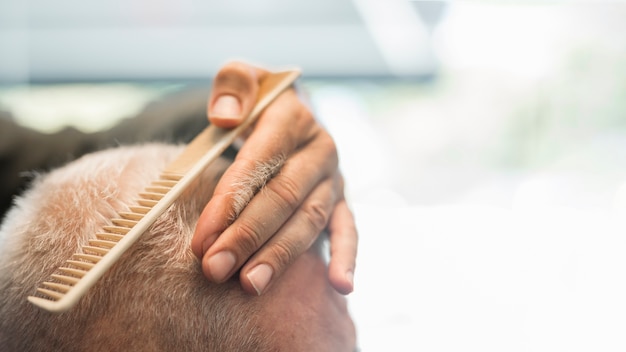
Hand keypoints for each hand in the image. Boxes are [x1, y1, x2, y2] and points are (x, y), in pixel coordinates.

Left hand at [190, 61, 357, 294]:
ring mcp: (334, 179)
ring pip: (308, 221)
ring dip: (280, 255)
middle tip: (214, 268)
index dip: (231, 199)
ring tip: (250, 285)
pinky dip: (346, 258)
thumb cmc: (257, 102)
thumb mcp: (243, 79)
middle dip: (247, 235)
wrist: (290, 113)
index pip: (261, 161)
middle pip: (283, 197)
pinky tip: (341, 287)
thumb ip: (233, 85)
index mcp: (294, 118)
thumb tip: (225, 116)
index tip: (203, 235)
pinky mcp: (341, 202)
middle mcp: (320, 149)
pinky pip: (347, 231)